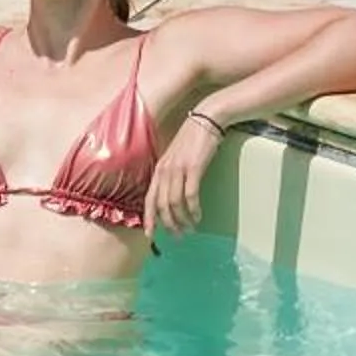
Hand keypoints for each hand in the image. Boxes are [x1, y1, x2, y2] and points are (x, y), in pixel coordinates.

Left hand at [148, 113, 220, 237]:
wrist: (207, 119)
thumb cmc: (193, 139)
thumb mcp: (176, 157)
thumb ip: (171, 174)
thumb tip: (171, 196)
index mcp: (159, 168)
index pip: (148, 199)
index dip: (149, 219)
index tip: (151, 235)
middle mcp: (164, 170)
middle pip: (161, 205)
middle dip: (169, 224)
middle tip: (178, 235)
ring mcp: (178, 169)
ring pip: (175, 203)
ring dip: (182, 220)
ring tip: (190, 228)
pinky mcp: (193, 168)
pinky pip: (190, 195)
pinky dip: (193, 209)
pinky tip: (198, 216)